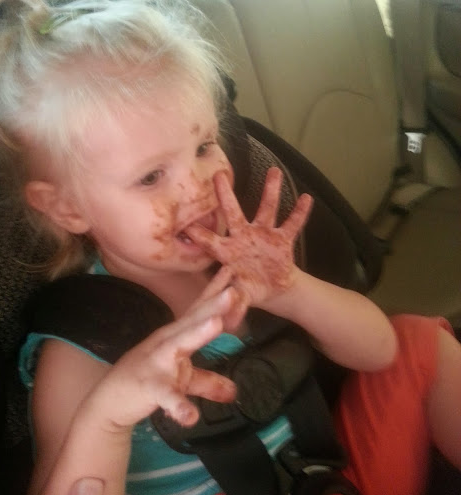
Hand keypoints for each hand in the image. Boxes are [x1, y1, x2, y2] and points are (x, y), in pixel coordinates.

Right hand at [85, 282, 237, 430]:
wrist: (109, 401)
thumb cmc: (148, 380)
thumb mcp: (182, 380)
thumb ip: (208, 381)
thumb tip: (234, 391)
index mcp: (176, 336)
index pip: (198, 310)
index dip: (215, 292)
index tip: (232, 271)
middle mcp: (167, 342)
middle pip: (193, 320)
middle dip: (214, 304)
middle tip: (235, 289)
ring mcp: (157, 362)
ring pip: (179, 345)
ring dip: (198, 333)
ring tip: (217, 322)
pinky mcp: (150, 387)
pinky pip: (166, 396)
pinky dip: (178, 405)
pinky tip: (191, 416)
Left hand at [185, 168, 311, 326]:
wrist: (271, 288)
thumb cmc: (248, 289)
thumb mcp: (240, 298)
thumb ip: (234, 306)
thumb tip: (228, 323)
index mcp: (227, 252)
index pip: (209, 242)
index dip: (199, 235)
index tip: (187, 224)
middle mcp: (243, 237)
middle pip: (233, 213)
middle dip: (225, 195)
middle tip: (218, 175)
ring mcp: (263, 235)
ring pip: (266, 210)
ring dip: (271, 192)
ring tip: (274, 171)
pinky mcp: (282, 239)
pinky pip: (292, 224)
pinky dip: (300, 213)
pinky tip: (307, 198)